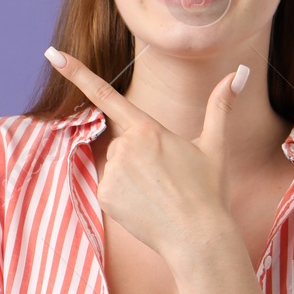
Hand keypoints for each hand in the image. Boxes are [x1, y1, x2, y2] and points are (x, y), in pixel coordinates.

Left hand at [44, 45, 247, 264]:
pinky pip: (110, 190)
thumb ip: (221, 106)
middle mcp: (125, 147)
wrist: (197, 237)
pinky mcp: (104, 197)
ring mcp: (112, 173)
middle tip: (167, 179)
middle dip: (141, 157)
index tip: (53, 56)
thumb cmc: (208, 191)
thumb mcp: (215, 145)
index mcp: (148, 130)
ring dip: (133, 178)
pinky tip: (145, 208)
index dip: (78, 73)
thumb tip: (240, 72)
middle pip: (124, 144)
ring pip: (117, 168)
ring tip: (158, 195)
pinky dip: (124, 198)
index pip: (106, 95)